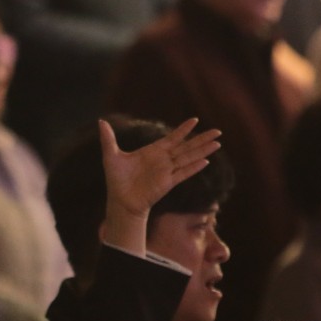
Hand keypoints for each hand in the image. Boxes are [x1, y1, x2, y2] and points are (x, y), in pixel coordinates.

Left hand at [100, 117, 220, 255]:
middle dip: (202, 138)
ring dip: (203, 150)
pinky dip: (194, 167)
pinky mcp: (167, 183)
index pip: (172, 138)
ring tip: (218, 143)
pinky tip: (206, 161)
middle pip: (187, 146)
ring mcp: (167, 171)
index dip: (183, 129)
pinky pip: (183, 173)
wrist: (120, 201)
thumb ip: (108, 138)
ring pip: (189, 158)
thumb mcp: (111, 156)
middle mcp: (163, 160)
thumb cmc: (116, 180)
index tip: (195, 120)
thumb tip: (101, 121)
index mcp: (153, 152)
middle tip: (218, 131)